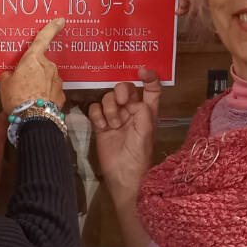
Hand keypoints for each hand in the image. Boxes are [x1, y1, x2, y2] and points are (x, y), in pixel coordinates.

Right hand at [0, 18, 64, 111]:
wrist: (33, 120)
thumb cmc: (17, 99)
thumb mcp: (4, 84)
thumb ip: (9, 75)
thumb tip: (11, 76)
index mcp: (33, 59)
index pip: (43, 38)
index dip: (52, 28)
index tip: (60, 20)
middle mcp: (48, 67)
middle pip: (41, 65)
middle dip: (33, 73)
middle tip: (22, 85)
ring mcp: (57, 81)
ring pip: (47, 79)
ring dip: (39, 85)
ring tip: (27, 98)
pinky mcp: (61, 95)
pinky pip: (51, 92)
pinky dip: (45, 96)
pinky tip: (37, 104)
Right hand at [88, 68, 160, 194]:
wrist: (122, 176)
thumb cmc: (139, 155)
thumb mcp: (146, 132)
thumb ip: (142, 111)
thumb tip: (133, 100)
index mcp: (147, 112)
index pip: (151, 89)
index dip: (149, 77)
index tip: (141, 70)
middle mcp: (131, 111)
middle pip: (125, 89)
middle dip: (121, 91)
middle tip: (120, 102)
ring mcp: (115, 117)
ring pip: (108, 98)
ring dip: (109, 108)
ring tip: (113, 125)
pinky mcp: (100, 125)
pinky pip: (95, 109)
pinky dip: (97, 115)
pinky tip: (101, 126)